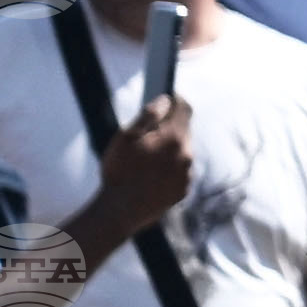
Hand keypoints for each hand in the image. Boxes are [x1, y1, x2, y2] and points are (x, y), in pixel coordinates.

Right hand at [98, 92, 191, 227]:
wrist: (121, 210)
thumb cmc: (119, 170)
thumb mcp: (126, 137)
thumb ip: (148, 115)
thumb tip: (166, 100)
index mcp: (174, 138)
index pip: (185, 109)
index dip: (176, 99)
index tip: (168, 96)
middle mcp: (187, 155)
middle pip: (183, 130)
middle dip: (169, 125)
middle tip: (148, 129)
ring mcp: (187, 174)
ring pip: (181, 152)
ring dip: (168, 148)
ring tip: (145, 155)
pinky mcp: (183, 190)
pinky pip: (179, 171)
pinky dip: (169, 167)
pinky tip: (150, 173)